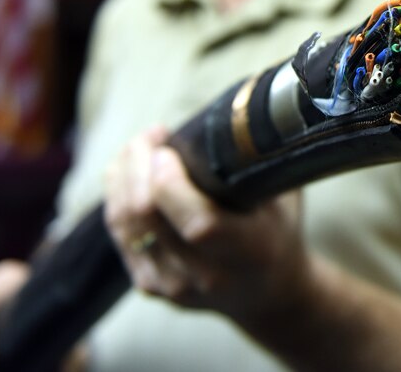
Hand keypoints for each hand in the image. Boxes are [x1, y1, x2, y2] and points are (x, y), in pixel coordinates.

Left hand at [104, 126, 307, 322]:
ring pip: (125, 221)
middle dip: (139, 161)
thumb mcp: (284, 196)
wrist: (268, 293)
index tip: (168, 146)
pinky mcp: (150, 284)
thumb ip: (263, 159)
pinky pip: (119, 231)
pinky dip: (116, 193)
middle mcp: (206, 274)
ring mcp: (173, 284)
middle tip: (154, 134)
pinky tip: (128, 169)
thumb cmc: (278, 230)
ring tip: (141, 144)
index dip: (171, 182)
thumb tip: (248, 105)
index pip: (197, 224)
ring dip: (123, 172)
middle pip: (148, 216)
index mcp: (247, 251)